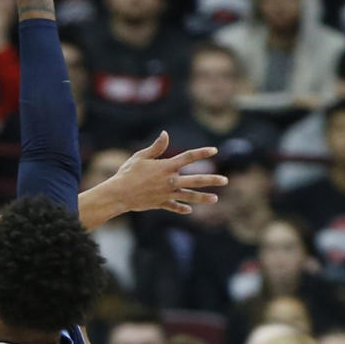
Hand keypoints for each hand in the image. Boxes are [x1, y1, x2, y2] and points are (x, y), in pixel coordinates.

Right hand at [94, 132, 224, 218]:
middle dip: (212, 180)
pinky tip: (189, 209)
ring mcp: (167, 194)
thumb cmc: (127, 173)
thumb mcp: (141, 157)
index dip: (202, 153)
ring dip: (203, 197)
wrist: (119, 194)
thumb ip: (156, 147)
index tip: (214, 150)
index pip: (188, 157)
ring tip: (215, 198)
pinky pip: (174, 206)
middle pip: (196, 179)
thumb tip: (165, 134)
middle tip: (225, 180)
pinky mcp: (161, 203)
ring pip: (189, 196)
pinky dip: (181, 208)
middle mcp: (170, 180)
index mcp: (166, 166)